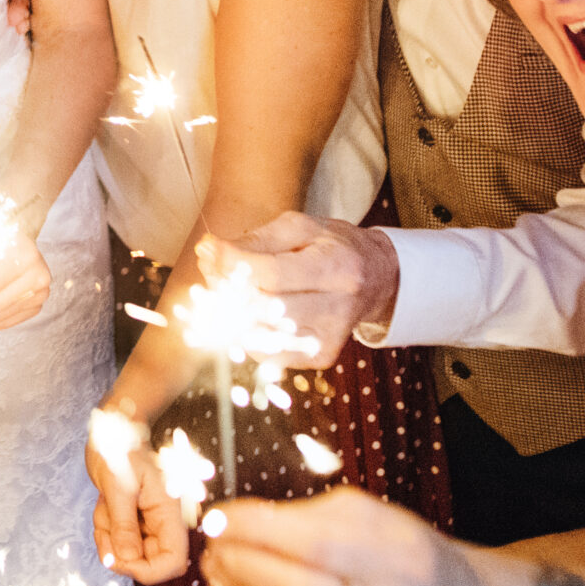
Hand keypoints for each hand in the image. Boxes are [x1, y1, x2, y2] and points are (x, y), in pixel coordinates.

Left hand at [86, 419, 188, 583]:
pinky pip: (117, 540)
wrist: (111, 434)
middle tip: (104, 529)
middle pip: (148, 562)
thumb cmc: (119, 451)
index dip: (148, 571)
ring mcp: (147, 524)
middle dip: (120, 552)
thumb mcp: (119, 487)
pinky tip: (104, 507)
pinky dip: (104, 530)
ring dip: (109, 537)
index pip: (172, 562)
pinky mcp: (132, 521)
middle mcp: (162, 523)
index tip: (121, 560)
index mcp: (169, 514)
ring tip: (105, 508)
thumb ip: (124, 525)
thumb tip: (127, 559)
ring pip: (129, 553)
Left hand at [200, 488, 472, 585]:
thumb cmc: (402, 550)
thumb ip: (305, 513)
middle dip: (242, 565)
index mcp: (398, 560)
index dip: (257, 530)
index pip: (315, 544)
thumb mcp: (368, 513)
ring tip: (217, 570)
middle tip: (213, 545)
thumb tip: (238, 519)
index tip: (219, 517)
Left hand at [205, 216, 399, 367]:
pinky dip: (247, 334)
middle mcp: (340, 307)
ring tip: (226, 291)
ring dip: (231, 315)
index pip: (273, 274)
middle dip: (227, 291)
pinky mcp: (322, 357)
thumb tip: (208, 252)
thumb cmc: (330, 246)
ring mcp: (331, 338)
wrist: (376, 278)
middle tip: (212, 273)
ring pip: (262, 336)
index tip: (208, 252)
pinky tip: (246, 313)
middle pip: (265, 309)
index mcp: (337, 267)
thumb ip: (253, 241)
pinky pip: (269, 354)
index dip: (232, 266)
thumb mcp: (297, 228)